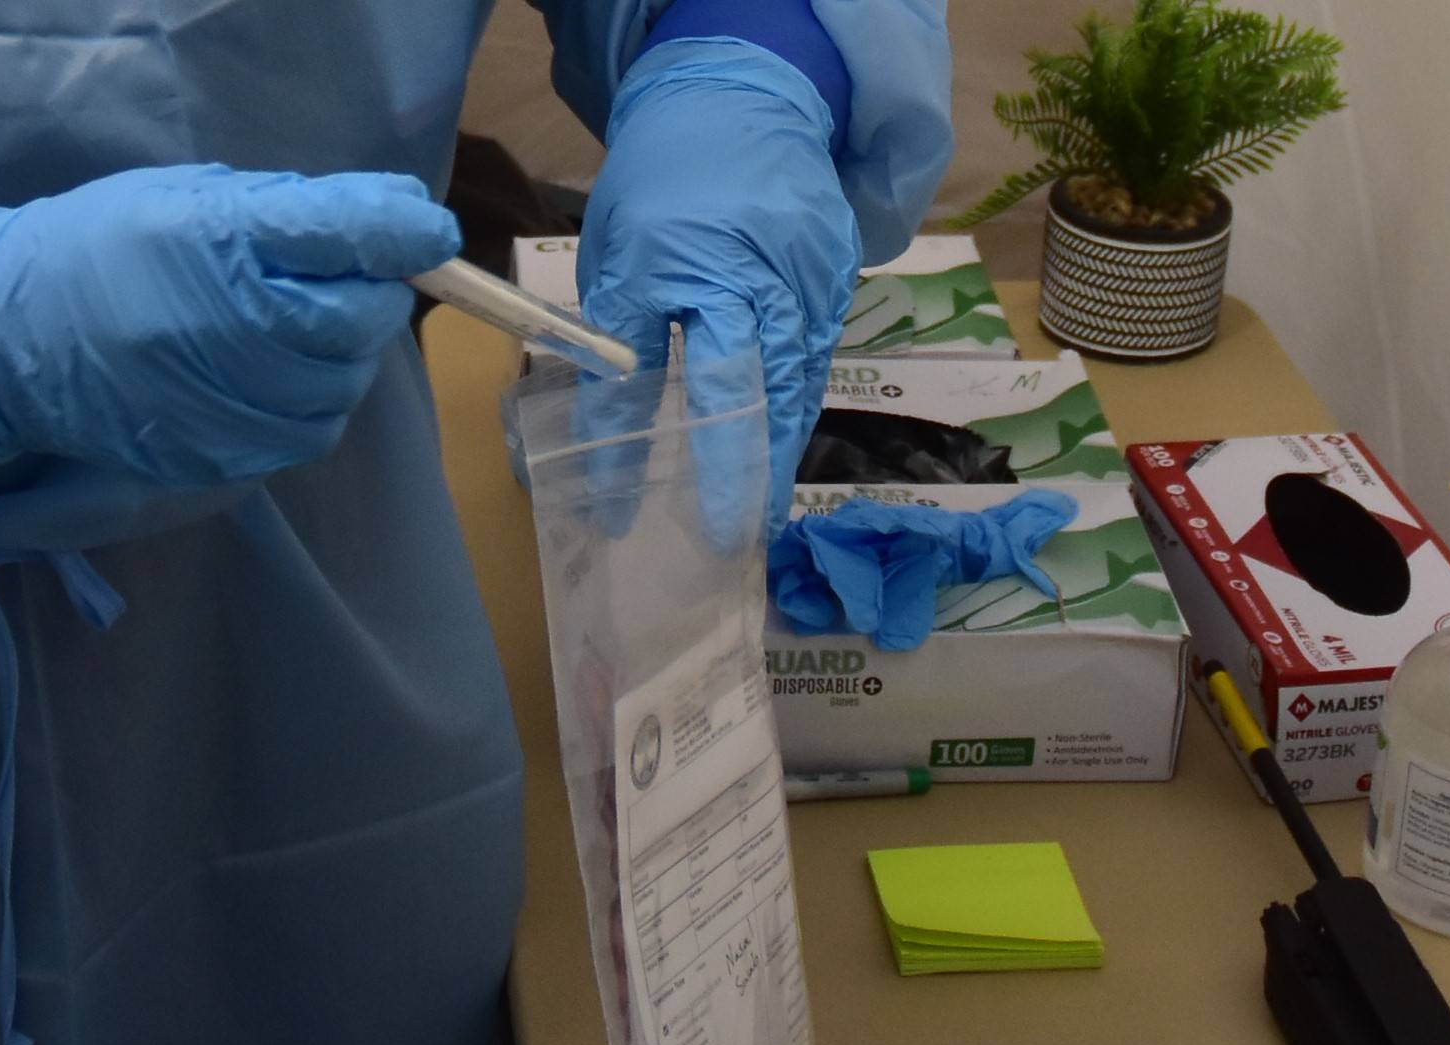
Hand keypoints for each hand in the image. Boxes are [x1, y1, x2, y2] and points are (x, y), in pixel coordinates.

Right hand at [0, 165, 459, 483]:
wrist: (9, 340)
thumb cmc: (107, 248)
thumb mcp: (191, 196)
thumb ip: (299, 207)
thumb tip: (402, 214)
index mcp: (219, 240)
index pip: (343, 233)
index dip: (402, 234)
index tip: (430, 233)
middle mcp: (231, 324)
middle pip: (360, 318)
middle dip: (373, 296)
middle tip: (344, 281)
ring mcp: (227, 400)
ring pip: (345, 382)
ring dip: (344, 354)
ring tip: (298, 330)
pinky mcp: (222, 455)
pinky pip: (312, 431)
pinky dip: (314, 401)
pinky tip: (276, 377)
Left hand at [576, 39, 860, 542]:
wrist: (742, 99)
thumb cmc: (660, 182)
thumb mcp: (618, 259)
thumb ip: (621, 344)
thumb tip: (612, 432)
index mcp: (690, 268)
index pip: (682, 381)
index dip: (673, 455)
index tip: (658, 519)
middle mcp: (761, 278)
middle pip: (760, 398)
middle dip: (748, 475)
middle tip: (737, 540)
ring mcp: (810, 278)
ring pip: (796, 386)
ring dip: (776, 451)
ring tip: (757, 513)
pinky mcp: (837, 279)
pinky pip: (815, 358)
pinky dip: (794, 405)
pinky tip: (779, 443)